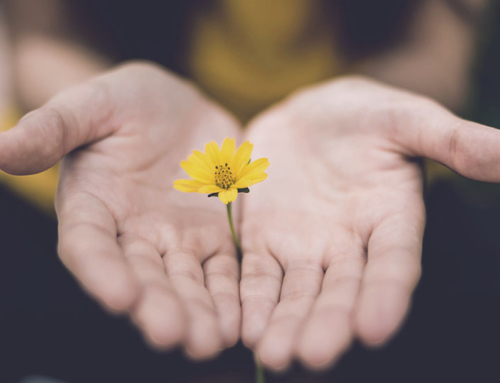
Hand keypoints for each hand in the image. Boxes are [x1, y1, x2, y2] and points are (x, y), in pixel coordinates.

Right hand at [0, 62, 241, 358]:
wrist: (179, 108)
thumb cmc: (128, 102)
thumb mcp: (94, 104)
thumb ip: (55, 127)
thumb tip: (1, 147)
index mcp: (94, 205)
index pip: (90, 245)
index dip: (101, 271)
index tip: (119, 297)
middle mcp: (132, 233)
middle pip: (142, 276)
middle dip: (156, 306)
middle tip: (173, 335)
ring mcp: (176, 239)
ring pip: (185, 282)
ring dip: (197, 313)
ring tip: (209, 341)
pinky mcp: (213, 236)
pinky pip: (222, 270)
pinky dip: (230, 296)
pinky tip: (239, 321)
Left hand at [239, 77, 499, 369]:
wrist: (309, 116)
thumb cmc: (365, 115)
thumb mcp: (406, 118)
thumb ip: (452, 140)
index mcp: (390, 218)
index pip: (393, 263)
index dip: (387, 294)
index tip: (375, 328)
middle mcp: (349, 244)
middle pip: (341, 291)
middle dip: (328, 323)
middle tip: (313, 356)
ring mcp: (304, 246)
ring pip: (297, 293)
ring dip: (286, 323)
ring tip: (274, 355)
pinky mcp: (265, 240)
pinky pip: (258, 275)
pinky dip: (252, 300)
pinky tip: (245, 328)